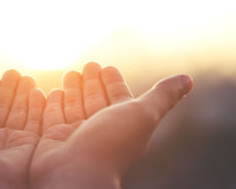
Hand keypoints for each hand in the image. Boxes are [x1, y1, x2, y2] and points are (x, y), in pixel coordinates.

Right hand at [30, 62, 192, 188]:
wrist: (75, 175)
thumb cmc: (110, 144)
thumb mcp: (143, 115)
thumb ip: (163, 96)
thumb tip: (188, 79)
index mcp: (122, 124)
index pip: (119, 97)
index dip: (114, 82)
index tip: (107, 67)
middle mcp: (99, 129)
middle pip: (95, 100)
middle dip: (92, 82)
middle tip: (88, 65)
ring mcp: (75, 135)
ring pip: (73, 105)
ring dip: (72, 89)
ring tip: (70, 73)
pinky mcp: (53, 138)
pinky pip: (52, 115)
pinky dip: (53, 102)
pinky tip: (51, 91)